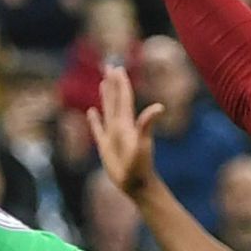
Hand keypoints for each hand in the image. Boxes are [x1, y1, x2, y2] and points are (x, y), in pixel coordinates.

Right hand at [86, 65, 160, 198]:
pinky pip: (97, 129)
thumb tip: (159, 107)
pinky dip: (94, 120)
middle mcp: (120, 126)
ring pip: (107, 110)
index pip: (124, 99)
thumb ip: (147, 125)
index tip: (118, 68)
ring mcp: (112, 135)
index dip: (121, 84)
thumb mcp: (143, 144)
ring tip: (102, 83)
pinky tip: (91, 112)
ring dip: (105, 96)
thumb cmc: (141, 166)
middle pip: (115, 100)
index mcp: (127, 123)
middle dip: (112, 83)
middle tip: (109, 66)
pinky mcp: (105, 146)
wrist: (136, 184)